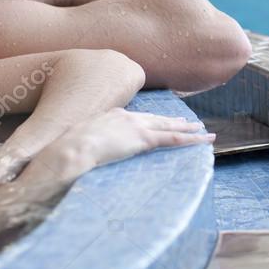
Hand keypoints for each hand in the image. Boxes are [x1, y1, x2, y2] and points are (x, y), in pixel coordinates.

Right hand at [55, 108, 214, 172]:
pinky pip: (173, 139)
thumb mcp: (76, 142)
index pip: (136, 117)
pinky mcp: (143, 139)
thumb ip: (85, 145)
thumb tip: (79, 154)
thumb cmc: (67, 149)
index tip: (158, 120)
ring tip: (201, 130)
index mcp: (111, 115)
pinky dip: (190, 140)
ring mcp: (136, 126)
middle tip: (188, 122)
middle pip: (156, 119)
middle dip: (173, 120)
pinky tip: (201, 141)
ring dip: (188, 129)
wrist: (72, 147)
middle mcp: (127, 116)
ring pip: (169, 127)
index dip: (150, 120)